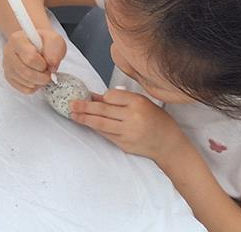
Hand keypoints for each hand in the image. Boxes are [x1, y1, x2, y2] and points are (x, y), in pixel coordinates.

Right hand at [2, 28, 66, 93]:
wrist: (34, 42)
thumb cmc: (43, 41)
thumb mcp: (54, 39)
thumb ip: (55, 51)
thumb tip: (51, 67)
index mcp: (17, 39)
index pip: (30, 58)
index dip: (43, 64)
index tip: (47, 62)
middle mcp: (8, 52)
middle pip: (26, 72)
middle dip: (43, 76)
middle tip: (49, 73)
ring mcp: (7, 65)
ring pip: (25, 82)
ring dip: (39, 82)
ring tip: (43, 74)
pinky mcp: (8, 76)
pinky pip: (23, 89)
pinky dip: (34, 87)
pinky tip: (37, 79)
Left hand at [71, 89, 187, 161]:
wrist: (169, 145)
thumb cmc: (156, 120)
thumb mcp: (142, 103)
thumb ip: (119, 99)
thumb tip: (95, 95)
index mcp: (139, 103)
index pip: (111, 96)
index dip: (101, 96)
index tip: (92, 96)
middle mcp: (133, 117)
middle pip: (102, 110)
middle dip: (84, 107)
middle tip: (71, 103)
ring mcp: (128, 132)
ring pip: (100, 123)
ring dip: (84, 119)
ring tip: (73, 114)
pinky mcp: (124, 144)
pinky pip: (105, 134)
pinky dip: (95, 128)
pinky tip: (87, 123)